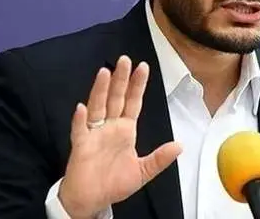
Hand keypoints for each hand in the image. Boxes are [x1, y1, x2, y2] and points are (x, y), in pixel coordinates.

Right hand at [58, 56, 182, 217]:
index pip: (133, 102)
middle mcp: (110, 127)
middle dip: (121, 79)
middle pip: (115, 98)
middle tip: (125, 59)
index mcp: (125, 130)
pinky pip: (79, 130)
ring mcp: (94, 134)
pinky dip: (80, 119)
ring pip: (97, 107)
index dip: (138, 85)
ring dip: (100, 90)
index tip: (143, 66)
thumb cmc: (114, 183)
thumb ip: (160, 159)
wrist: (92, 200)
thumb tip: (180, 146)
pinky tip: (82, 107)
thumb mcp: (142, 171)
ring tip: (104, 72)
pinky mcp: (80, 145)